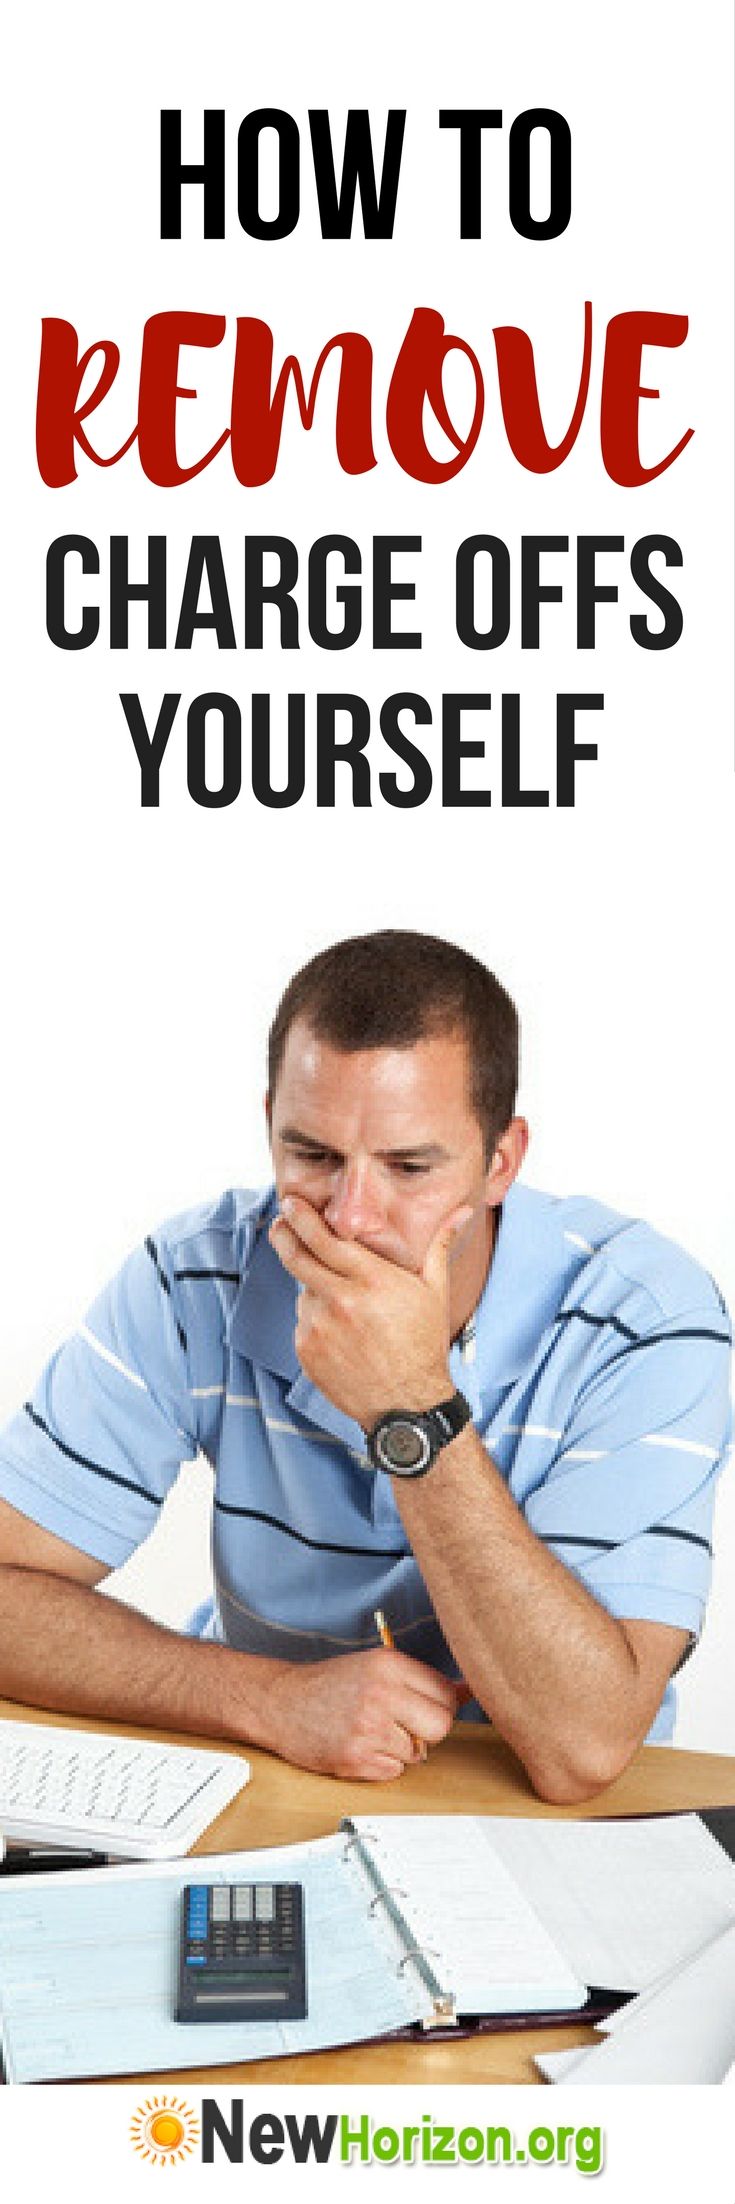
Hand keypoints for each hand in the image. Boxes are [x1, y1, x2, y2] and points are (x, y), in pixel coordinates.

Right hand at [262, 1649, 463, 1779]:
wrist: (280, 1703)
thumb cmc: (329, 1684)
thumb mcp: (374, 1665)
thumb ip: (419, 1678)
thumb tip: (467, 1691)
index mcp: (389, 1665)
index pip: (446, 1693)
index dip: (442, 1705)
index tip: (430, 1708)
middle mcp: (381, 1695)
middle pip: (440, 1726)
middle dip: (429, 1730)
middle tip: (406, 1725)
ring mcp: (368, 1729)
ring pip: (417, 1753)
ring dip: (401, 1749)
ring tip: (372, 1732)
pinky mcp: (355, 1759)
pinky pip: (394, 1771)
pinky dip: (382, 1764)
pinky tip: (360, 1746)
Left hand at [269, 1196, 470, 1429]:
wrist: (407, 1404)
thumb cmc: (423, 1344)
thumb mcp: (434, 1292)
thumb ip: (440, 1246)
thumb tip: (462, 1212)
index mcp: (373, 1281)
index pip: (326, 1239)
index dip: (303, 1218)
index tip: (292, 1202)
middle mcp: (342, 1301)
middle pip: (298, 1258)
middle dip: (285, 1235)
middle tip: (281, 1223)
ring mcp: (320, 1327)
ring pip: (304, 1292)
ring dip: (315, 1290)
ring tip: (347, 1310)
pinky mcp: (306, 1350)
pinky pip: (303, 1321)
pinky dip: (315, 1320)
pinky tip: (341, 1334)